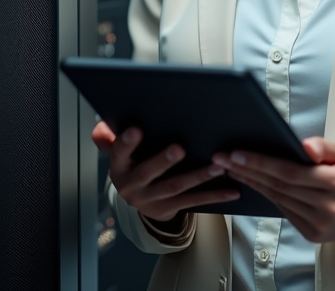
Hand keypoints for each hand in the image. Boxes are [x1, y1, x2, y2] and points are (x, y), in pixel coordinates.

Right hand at [91, 121, 240, 222]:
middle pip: (148, 173)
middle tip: (179, 149)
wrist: (139, 200)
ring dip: (197, 176)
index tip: (136, 130)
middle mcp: (133, 186)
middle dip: (163, 161)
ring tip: (216, 166)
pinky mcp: (170, 209)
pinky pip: (193, 202)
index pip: (119, 153)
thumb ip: (111, 135)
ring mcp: (151, 200)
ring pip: (175, 188)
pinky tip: (231, 190)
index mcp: (119, 167)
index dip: (126, 143)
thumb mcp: (120, 151)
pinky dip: (214, 196)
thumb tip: (103, 126)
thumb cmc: (133, 164)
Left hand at [213, 137, 334, 242]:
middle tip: (222, 158)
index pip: (290, 172)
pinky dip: (265, 195)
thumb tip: (304, 146)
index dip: (261, 163)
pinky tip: (251, 182)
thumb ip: (325, 146)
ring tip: (231, 168)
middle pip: (279, 186)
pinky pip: (283, 210)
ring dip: (251, 182)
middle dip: (247, 170)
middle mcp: (329, 207)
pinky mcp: (312, 234)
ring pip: (277, 199)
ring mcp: (320, 224)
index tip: (237, 154)